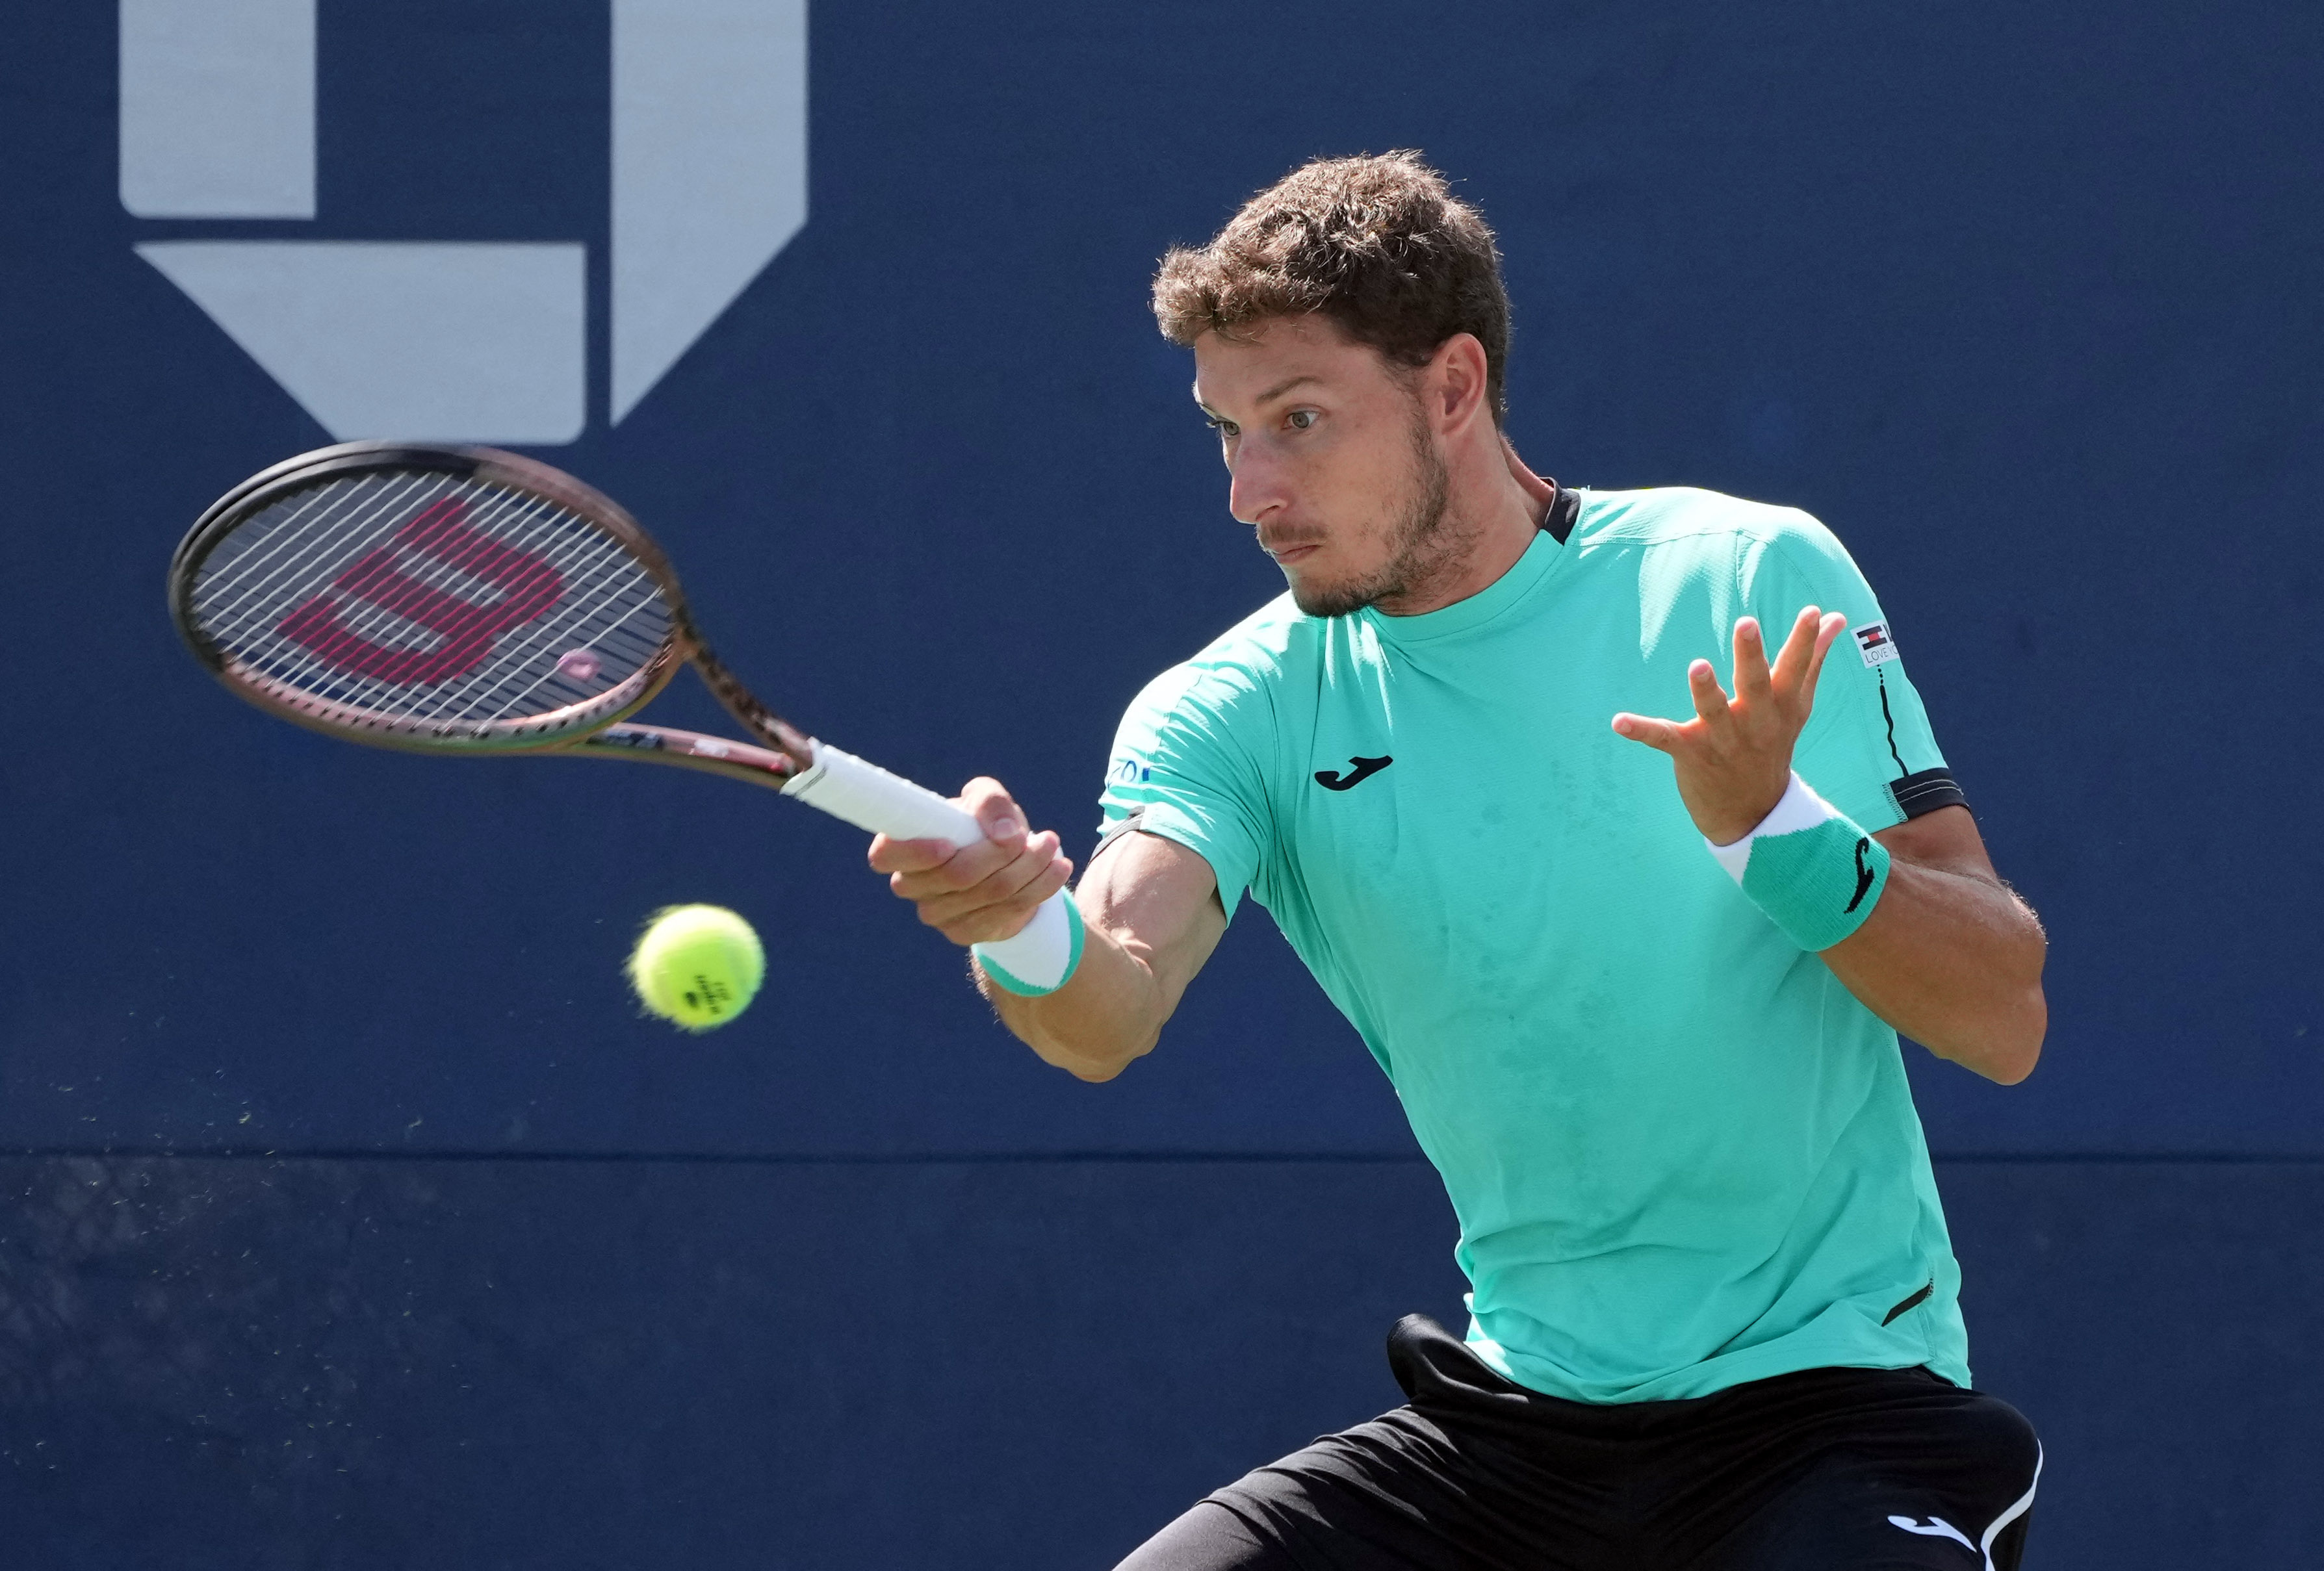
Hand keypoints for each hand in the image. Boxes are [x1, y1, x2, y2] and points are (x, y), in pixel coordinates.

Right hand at [866, 776, 1073, 945]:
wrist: (1005, 866)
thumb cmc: (983, 825)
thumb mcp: (986, 800)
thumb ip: (989, 801)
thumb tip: (1003, 833)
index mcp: (901, 848)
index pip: (886, 855)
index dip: (917, 852)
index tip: (951, 843)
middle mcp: (911, 885)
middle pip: (957, 875)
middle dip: (1004, 853)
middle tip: (1040, 835)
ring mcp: (937, 914)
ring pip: (990, 893)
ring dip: (1031, 867)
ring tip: (1052, 845)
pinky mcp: (964, 933)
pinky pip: (1007, 912)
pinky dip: (1040, 887)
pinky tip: (1058, 869)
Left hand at [1610, 607, 1846, 844]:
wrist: (1753, 812)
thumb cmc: (1772, 744)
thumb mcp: (1796, 706)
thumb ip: (1811, 661)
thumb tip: (1838, 618)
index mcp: (1780, 705)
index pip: (1796, 668)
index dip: (1804, 640)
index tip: (1812, 612)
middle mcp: (1754, 721)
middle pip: (1755, 685)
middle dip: (1751, 656)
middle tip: (1747, 624)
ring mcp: (1722, 739)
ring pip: (1712, 712)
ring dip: (1705, 690)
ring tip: (1697, 666)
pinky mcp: (1690, 754)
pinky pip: (1663, 739)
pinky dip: (1640, 730)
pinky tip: (1618, 721)